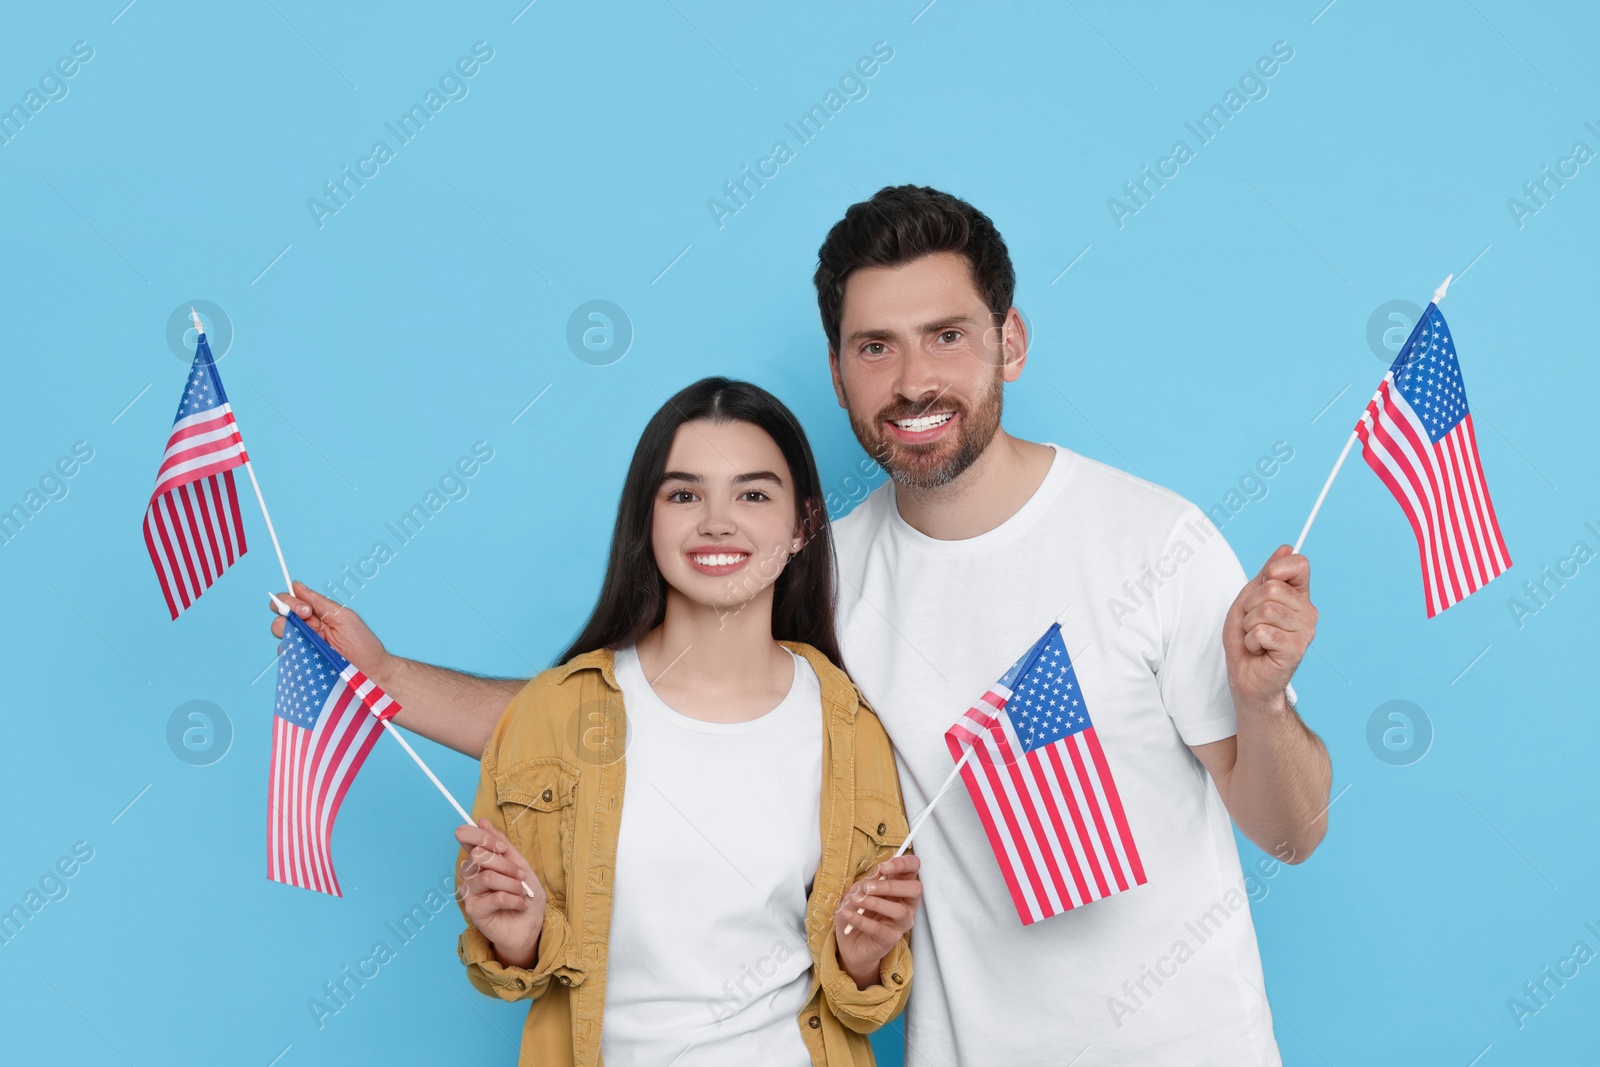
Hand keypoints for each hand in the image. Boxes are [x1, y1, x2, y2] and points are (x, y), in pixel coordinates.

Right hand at [269, 581, 390, 678]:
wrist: (369, 672)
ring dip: (289, 632)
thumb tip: (296, 585)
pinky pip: (286, 654)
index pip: (292, 601)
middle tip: (306, 619)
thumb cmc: (361, 644)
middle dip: (285, 612)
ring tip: (311, 641)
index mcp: (316, 614)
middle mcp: (306, 628)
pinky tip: (308, 654)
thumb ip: (319, 602)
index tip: (305, 610)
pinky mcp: (300, 662)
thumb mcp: (343, 617)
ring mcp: (302, 645)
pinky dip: (292, 651)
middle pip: (280, 614)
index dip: (290, 601)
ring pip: (280, 632)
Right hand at [456, 818, 545, 967]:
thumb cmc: (524, 894)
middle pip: (479, 856)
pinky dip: (514, 899)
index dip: (483, 837)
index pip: (467, 837)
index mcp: (480, 860)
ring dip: (513, 884)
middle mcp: (470, 874)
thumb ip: (502, 844)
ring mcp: (470, 893)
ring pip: (488, 877)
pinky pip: (496, 897)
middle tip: (520, 876)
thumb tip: (482, 820)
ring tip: (522, 892)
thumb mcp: (519, 864)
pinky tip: (520, 904)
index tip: (502, 848)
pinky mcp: (474, 911)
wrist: (530, 925)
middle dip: (506, 864)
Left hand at [834, 855, 920, 989]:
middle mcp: (907, 904)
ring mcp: (901, 923)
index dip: (903, 864)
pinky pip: (879, 929)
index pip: (913, 869)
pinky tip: (847, 914)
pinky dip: (861, 920)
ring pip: (900, 911)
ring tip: (856, 900)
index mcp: (900, 886)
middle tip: (868, 887)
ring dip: (875, 903)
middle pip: (915, 889)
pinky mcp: (891, 939)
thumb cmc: (857, 911)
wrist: (848, 941)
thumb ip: (870, 881)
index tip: (884, 867)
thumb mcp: (859, 890)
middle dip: (891, 886)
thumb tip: (880, 869)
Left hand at [1224, 545, 1315, 710]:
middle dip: (1249, 606)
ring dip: (1248, 625)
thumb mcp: (1248, 601)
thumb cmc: (1247, 641)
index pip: (1299, 564)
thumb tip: (1285, 548)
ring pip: (1263, 610)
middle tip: (1252, 624)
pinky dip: (1250, 641)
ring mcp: (1305, 630)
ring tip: (1255, 638)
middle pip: (1270, 587)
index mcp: (1298, 596)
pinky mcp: (1296, 648)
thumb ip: (1265, 575)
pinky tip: (1260, 650)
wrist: (1248, 679)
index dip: (1275, 569)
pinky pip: (1260, 631)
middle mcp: (1307, 611)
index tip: (1263, 584)